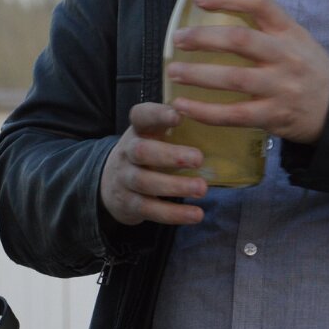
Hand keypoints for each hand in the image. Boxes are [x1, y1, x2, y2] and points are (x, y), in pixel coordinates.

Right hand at [98, 102, 208, 226]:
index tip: (178, 116)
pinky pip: (150, 209)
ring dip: (175, 186)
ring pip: (145, 182)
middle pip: (142, 151)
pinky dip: (174, 213)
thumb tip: (217, 121)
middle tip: (198, 159)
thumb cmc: (146, 154)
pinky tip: (196, 214)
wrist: (111, 184)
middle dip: (170, 155)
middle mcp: (127, 152)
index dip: (158, 114)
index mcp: (138, 130)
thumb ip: (176, 129)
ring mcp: (125, 179)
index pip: (141, 116)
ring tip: (202, 189)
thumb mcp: (153, 136)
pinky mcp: (129, 204)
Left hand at [165, 0, 328, 143]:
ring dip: (197, 75)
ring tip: (173, 72)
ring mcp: (281, 87)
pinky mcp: (274, 116)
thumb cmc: (308, 68)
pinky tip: (183, 106)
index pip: (259, 3)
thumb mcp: (296, 39)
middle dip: (203, 37)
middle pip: (240, 40)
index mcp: (289, 31)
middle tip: (177, 38)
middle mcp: (286, 56)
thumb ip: (265, 28)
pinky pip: (234, 114)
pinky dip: (205, 111)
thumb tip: (217, 11)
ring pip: (233, 79)